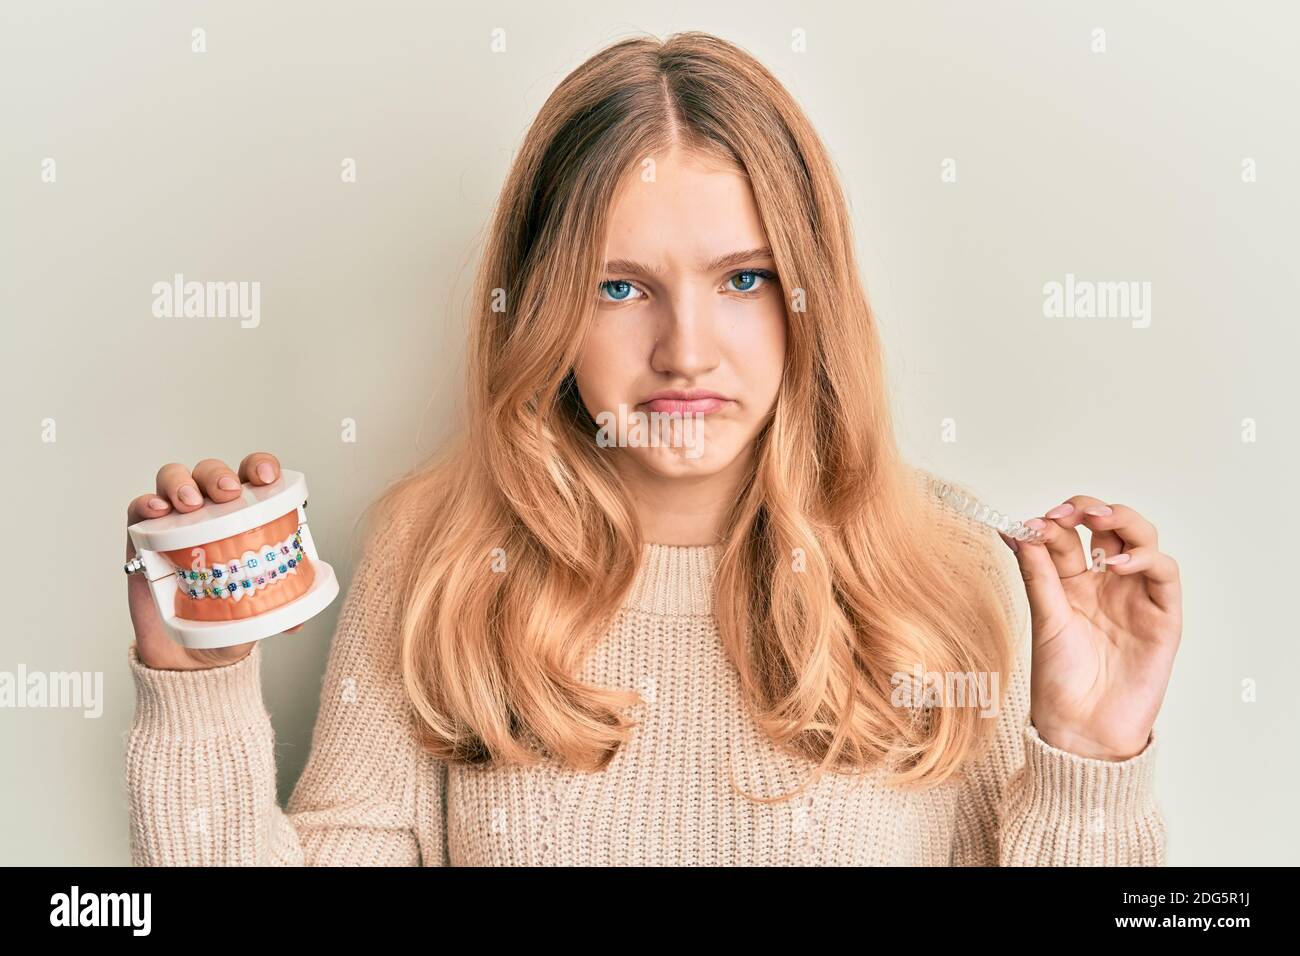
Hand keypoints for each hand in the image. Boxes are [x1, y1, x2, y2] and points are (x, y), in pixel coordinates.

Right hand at [125, 452, 301, 670]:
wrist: (191, 653)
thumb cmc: (231, 618)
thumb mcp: (264, 611)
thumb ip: (282, 609)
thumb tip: (297, 623)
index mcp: (246, 514)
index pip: (252, 475)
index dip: (259, 465)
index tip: (265, 476)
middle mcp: (210, 510)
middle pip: (210, 472)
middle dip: (218, 475)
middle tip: (227, 494)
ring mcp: (175, 520)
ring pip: (174, 479)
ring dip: (182, 483)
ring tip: (191, 505)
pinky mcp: (143, 536)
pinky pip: (140, 508)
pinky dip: (147, 503)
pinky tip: (158, 511)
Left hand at [998, 495, 1181, 760]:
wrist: (1082, 728)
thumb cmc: (1059, 679)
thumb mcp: (1044, 619)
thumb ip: (1037, 573)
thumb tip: (1014, 528)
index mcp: (1070, 581)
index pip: (1067, 536)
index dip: (1052, 522)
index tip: (1031, 522)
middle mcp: (1104, 583)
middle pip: (1108, 527)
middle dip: (1090, 510)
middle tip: (1068, 512)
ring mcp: (1135, 595)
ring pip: (1141, 539)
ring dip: (1123, 521)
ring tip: (1097, 521)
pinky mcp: (1163, 615)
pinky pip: (1165, 574)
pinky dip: (1146, 559)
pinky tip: (1119, 564)